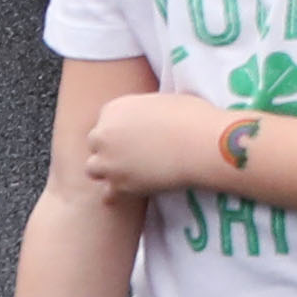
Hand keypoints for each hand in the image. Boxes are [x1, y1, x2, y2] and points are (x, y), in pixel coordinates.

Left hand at [78, 91, 238, 197]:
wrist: (202, 144)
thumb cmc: (193, 117)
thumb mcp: (163, 101)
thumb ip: (144, 111)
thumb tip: (150, 118)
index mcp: (114, 109)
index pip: (105, 121)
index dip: (121, 130)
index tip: (136, 137)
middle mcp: (104, 134)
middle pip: (95, 143)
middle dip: (110, 149)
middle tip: (133, 154)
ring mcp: (109, 162)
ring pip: (94, 169)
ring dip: (108, 171)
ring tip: (130, 173)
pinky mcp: (120, 185)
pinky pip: (108, 195)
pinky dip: (118, 195)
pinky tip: (134, 190)